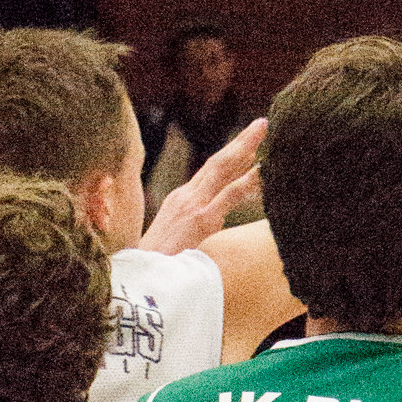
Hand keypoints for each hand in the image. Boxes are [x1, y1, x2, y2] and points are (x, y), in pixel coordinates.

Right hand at [141, 118, 268, 253]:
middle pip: (217, 162)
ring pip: (222, 169)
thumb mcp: (176, 241)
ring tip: (263, 130)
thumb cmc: (157, 266)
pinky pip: (228, 196)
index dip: (229, 155)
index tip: (248, 143)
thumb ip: (194, 229)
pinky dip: (246, 181)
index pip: (209, 172)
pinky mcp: (199, 220)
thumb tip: (212, 227)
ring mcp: (192, 206)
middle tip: (261, 123)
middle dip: (240, 141)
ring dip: (244, 147)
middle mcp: (185, 196)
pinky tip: (262, 170)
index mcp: (180, 200)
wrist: (139, 278)